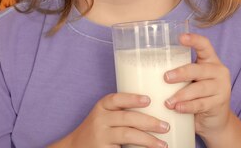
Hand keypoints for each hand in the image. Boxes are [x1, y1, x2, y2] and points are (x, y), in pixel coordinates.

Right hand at [50, 93, 169, 147]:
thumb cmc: (98, 129)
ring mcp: (101, 136)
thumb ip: (122, 111)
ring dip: (147, 139)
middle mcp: (100, 120)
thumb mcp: (105, 115)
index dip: (132, 98)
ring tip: (162, 144)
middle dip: (148, 122)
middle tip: (165, 127)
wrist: (75, 147)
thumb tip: (157, 110)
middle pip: (126, 118)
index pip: (116, 99)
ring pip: (127, 135)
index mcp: (102, 107)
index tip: (148, 100)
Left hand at [163, 33, 231, 139]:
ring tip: (167, 102)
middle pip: (199, 69)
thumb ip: (179, 72)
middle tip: (165, 78)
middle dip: (181, 73)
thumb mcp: (191, 79)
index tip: (180, 37)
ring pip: (200, 89)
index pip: (205, 45)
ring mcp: (221, 88)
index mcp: (210, 60)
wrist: (215, 119)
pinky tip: (177, 108)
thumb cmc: (197, 94)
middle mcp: (218, 71)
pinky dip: (188, 106)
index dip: (194, 40)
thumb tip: (147, 69)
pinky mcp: (219, 103)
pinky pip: (201, 104)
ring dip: (181, 95)